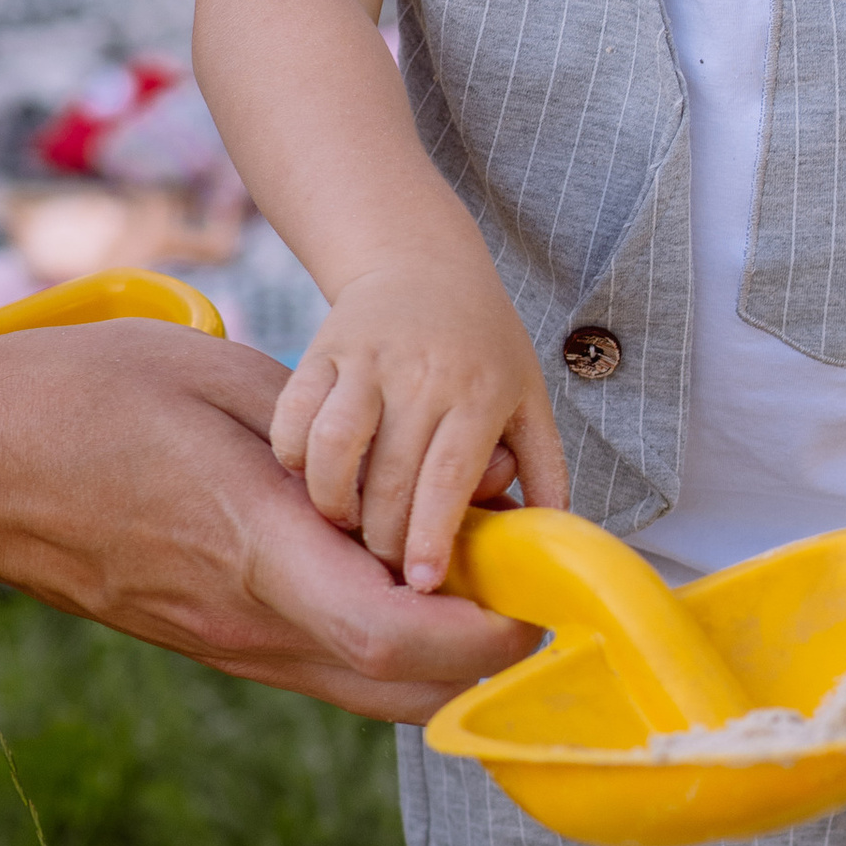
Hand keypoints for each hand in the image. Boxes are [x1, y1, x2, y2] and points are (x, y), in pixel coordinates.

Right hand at [0, 323, 536, 717]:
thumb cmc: (81, 400)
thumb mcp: (222, 383)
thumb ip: (326, 444)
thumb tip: (414, 476)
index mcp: (255, 551)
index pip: (397, 635)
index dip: (487, 634)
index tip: (542, 592)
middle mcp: (247, 623)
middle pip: (405, 691)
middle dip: (490, 657)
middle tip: (537, 587)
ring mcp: (226, 644)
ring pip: (368, 687)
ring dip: (443, 654)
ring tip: (481, 574)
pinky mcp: (211, 642)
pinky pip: (323, 664)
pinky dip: (386, 641)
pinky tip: (402, 575)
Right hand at [273, 254, 566, 592]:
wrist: (422, 262)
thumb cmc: (483, 343)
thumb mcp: (529, 396)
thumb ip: (544, 467)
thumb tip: (552, 539)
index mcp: (478, 392)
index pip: (449, 478)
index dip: (432, 537)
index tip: (424, 583)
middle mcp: (421, 375)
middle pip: (389, 478)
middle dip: (382, 538)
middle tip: (386, 566)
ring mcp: (367, 361)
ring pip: (332, 448)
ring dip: (333, 501)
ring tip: (347, 523)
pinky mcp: (321, 350)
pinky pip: (293, 416)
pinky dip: (294, 457)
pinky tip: (312, 477)